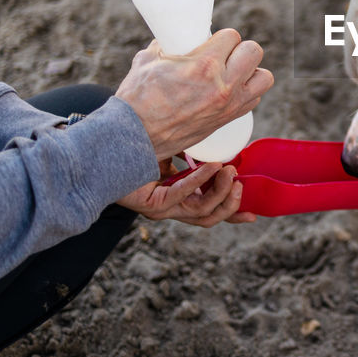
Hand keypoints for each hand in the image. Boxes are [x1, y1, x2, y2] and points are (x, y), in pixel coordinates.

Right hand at [115, 28, 274, 159]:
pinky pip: (254, 100)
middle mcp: (223, 85)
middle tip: (224, 54)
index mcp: (204, 65)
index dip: (223, 37)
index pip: (233, 36)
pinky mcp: (228, 120)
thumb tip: (170, 38)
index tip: (213, 41)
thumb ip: (164, 45)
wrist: (135, 137)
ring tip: (233, 72)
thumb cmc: (137, 99)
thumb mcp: (148, 60)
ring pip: (264, 78)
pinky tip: (231, 90)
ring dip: (251, 71)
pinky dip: (247, 93)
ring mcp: (228, 105)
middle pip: (254, 52)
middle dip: (240, 49)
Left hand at [117, 161, 256, 225]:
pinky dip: (200, 180)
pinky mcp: (153, 204)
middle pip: (210, 218)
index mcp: (178, 200)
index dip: (232, 214)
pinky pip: (182, 194)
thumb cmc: (135, 150)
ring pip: (200, 211)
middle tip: (241, 183)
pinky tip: (212, 166)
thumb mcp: (173, 152)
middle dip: (231, 203)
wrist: (103, 153)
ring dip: (220, 192)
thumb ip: (193, 153)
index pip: (210, 213)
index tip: (254, 214)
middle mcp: (172, 209)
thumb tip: (217, 139)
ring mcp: (162, 209)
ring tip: (230, 171)